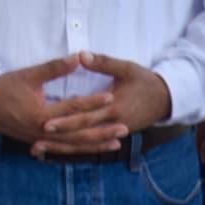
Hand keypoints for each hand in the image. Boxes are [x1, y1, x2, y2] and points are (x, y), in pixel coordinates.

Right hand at [0, 54, 106, 140]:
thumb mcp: (29, 75)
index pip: (72, 109)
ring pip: (72, 145)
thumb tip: (78, 58)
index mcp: (41, 114)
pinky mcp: (37, 142)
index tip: (111, 97)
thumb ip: (54, 68)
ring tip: (115, 144)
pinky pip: (62, 149)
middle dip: (102, 132)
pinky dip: (78, 149)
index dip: (92, 102)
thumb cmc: (4, 87)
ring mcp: (39, 139)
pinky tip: (91, 149)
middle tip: (124, 128)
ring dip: (95, 144)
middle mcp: (42, 131)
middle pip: (78, 133)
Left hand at [32, 51, 171, 156]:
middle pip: (83, 133)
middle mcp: (114, 123)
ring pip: (85, 142)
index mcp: (115, 107)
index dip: (66, 121)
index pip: (86, 117)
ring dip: (63, 147)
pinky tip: (56, 149)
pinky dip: (74, 147)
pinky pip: (92, 143)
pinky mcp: (114, 134)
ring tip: (39, 148)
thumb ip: (103, 62)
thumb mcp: (127, 68)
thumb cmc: (146, 81)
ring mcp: (114, 131)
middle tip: (38, 138)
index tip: (46, 122)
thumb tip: (81, 55)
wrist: (167, 99)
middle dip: (60, 137)